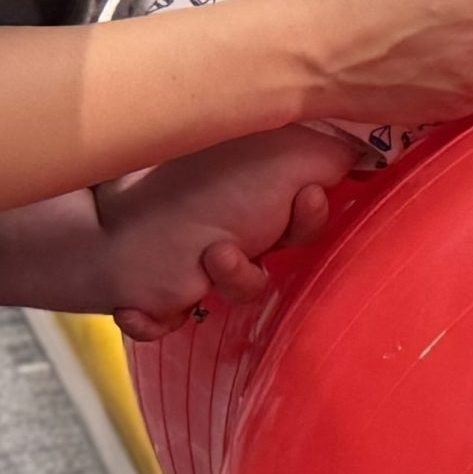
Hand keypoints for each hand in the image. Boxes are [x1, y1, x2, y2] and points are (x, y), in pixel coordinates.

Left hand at [100, 126, 351, 339]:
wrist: (100, 196)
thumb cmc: (197, 172)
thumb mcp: (277, 149)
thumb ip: (330, 154)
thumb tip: (372, 153)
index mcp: (265, 199)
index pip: (309, 217)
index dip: (312, 215)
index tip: (304, 196)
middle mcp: (241, 233)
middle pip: (278, 260)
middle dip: (271, 254)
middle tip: (252, 233)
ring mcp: (200, 269)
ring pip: (236, 293)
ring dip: (231, 278)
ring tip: (209, 255)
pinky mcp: (160, 296)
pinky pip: (167, 324)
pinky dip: (153, 321)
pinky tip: (138, 309)